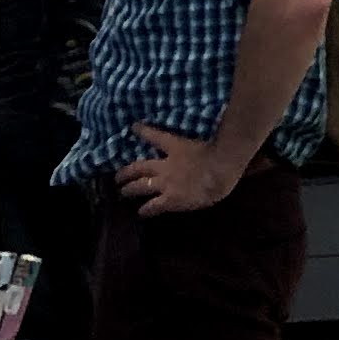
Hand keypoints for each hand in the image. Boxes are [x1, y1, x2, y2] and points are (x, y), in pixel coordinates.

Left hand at [115, 125, 241, 214]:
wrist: (221, 170)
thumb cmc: (221, 153)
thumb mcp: (210, 138)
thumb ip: (203, 136)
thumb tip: (211, 126)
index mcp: (176, 146)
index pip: (155, 137)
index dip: (143, 132)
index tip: (133, 127)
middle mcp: (166, 165)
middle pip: (140, 167)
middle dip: (126, 172)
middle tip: (117, 176)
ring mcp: (166, 183)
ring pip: (140, 186)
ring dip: (129, 189)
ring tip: (122, 192)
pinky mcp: (170, 199)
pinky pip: (153, 206)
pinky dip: (145, 210)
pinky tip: (140, 213)